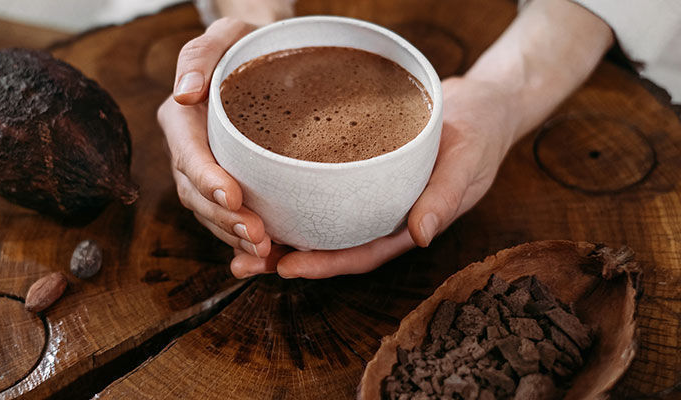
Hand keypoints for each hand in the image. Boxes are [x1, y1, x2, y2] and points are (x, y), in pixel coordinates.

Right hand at [159, 18, 272, 262]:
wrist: (263, 57)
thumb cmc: (245, 43)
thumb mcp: (224, 35)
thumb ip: (199, 56)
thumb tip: (185, 94)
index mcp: (181, 120)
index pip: (188, 154)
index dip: (206, 179)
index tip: (232, 197)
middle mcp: (187, 150)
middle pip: (196, 194)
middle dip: (223, 220)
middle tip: (258, 237)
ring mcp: (204, 172)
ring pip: (210, 214)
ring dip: (233, 237)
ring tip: (265, 253)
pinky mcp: (226, 184)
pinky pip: (227, 217)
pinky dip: (242, 239)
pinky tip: (268, 255)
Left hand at [232, 77, 517, 277]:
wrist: (479, 105)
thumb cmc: (478, 135)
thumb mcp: (467, 161)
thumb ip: (446, 197)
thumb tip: (422, 235)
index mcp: (406, 224)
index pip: (360, 253)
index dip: (324, 264)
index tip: (286, 267)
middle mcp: (380, 215)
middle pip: (329, 245)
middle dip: (286, 257)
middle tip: (241, 263)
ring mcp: (367, 195)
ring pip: (318, 221)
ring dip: (279, 232)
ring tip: (234, 235)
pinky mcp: (356, 171)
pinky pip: (320, 189)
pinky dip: (290, 194)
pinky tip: (258, 193)